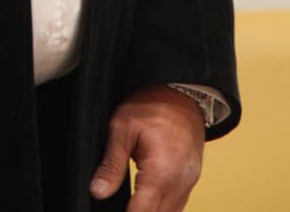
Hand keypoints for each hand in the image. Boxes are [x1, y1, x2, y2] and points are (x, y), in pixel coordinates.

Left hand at [90, 86, 203, 211]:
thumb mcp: (123, 127)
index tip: (111, 209)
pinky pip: (178, 205)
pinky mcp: (191, 179)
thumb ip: (111, 164)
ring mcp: (188, 182)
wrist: (180, 91)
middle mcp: (179, 183)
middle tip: (119, 202)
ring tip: (132, 201)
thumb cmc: (153, 104)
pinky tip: (148, 200)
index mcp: (161, 173)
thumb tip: (98, 190)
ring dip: (151, 211)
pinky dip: (163, 207)